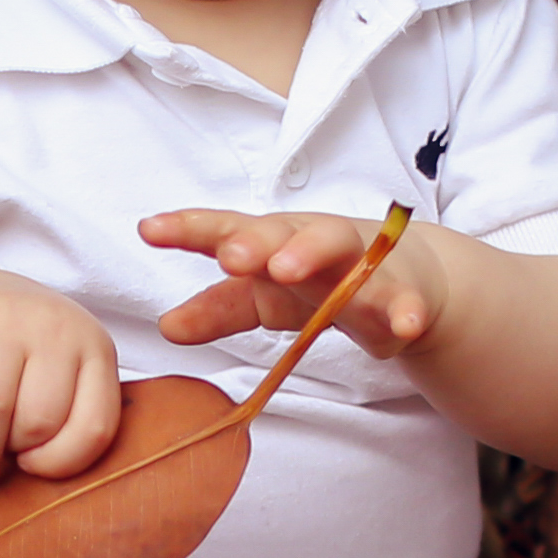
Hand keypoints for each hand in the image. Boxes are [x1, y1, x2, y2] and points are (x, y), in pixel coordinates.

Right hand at [0, 268, 122, 478]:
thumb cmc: (28, 362)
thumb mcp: (65, 381)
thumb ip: (68, 425)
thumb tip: (40, 490)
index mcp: (97, 350)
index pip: (95, 427)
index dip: (62, 462)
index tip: (35, 466)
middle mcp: (58, 325)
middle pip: (39, 421)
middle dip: (14, 453)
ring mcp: (8, 315)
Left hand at [140, 207, 446, 358]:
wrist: (408, 278)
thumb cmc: (321, 280)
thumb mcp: (264, 298)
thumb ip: (219, 310)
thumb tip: (167, 327)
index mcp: (275, 242)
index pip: (227, 230)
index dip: (189, 230)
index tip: (149, 230)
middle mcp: (314, 241)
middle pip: (283, 231)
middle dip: (254, 240)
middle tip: (228, 255)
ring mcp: (361, 261)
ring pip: (338, 248)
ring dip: (310, 253)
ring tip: (285, 269)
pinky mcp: (403, 290)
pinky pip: (404, 300)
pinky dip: (406, 310)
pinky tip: (406, 325)